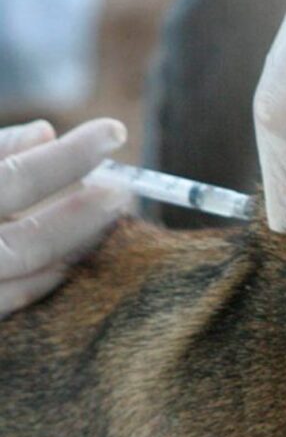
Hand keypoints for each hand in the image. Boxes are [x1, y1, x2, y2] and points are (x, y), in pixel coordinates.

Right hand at [0, 119, 129, 317]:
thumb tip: (45, 133)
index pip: (13, 177)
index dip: (69, 156)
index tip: (114, 132)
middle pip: (25, 241)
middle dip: (81, 215)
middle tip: (123, 188)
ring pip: (19, 275)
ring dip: (69, 246)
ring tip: (105, 216)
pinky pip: (3, 304)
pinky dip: (38, 282)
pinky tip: (64, 263)